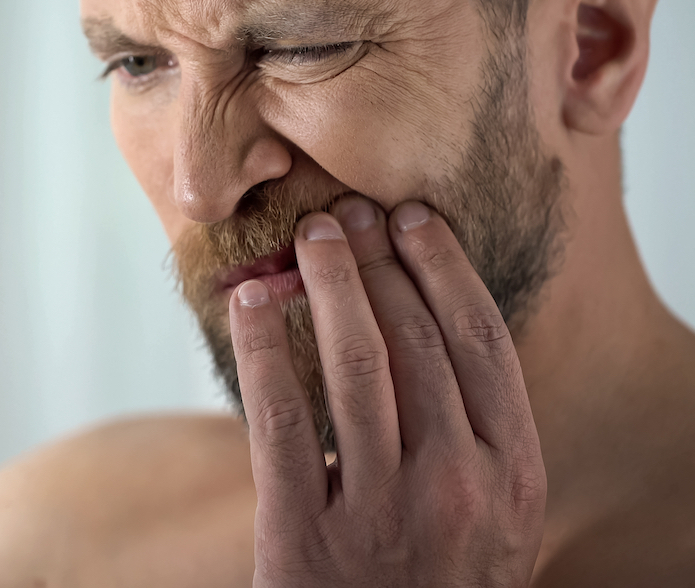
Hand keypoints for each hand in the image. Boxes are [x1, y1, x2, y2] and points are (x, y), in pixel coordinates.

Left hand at [230, 196, 545, 586]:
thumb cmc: (435, 579)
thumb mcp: (489, 516)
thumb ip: (472, 432)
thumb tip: (423, 314)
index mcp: (513, 474)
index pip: (481, 342)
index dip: (444, 267)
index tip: (413, 217)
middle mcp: (458, 487)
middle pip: (415, 339)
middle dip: (378, 260)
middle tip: (348, 213)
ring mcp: (382, 512)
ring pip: (354, 364)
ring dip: (329, 284)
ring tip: (310, 238)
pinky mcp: (305, 535)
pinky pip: (281, 416)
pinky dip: (263, 347)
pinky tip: (251, 303)